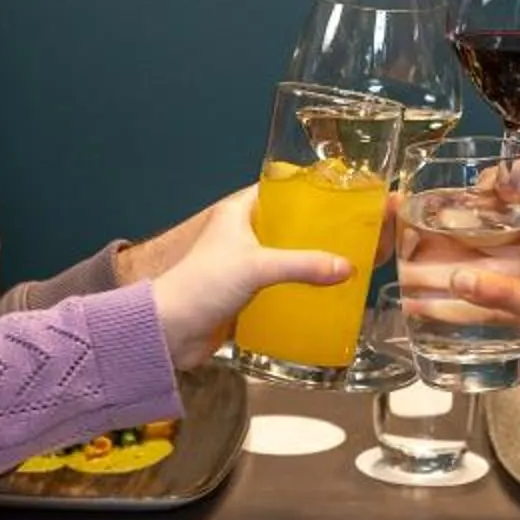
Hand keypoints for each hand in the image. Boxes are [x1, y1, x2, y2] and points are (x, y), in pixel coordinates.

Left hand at [145, 187, 351, 370]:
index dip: (304, 189)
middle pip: (284, 225)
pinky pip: (277, 286)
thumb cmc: (203, 284)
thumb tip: (346, 268)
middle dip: (314, 230)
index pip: (276, 189)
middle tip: (348, 232)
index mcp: (237, 213)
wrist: (171, 330)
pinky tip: (321, 293)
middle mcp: (240, 235)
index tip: (337, 193)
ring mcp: (241, 266)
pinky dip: (296, 288)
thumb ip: (303, 265)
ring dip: (307, 261)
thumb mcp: (258, 266)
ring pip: (283, 256)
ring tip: (343, 261)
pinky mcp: (243, 294)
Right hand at [448, 211, 519, 499]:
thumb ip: (498, 290)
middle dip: (494, 231)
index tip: (480, 196)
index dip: (516, 200)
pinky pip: (510, 292)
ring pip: (515, 266)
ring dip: (489, 262)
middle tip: (457, 222)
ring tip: (452, 250)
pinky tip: (461, 288)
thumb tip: (456, 276)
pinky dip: (489, 289)